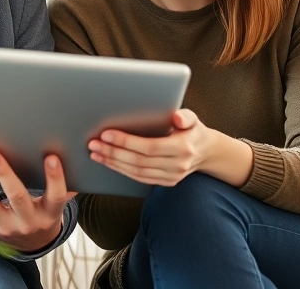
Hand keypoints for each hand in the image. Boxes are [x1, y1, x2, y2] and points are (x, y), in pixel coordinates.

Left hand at [0, 152, 75, 253]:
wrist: (31, 244)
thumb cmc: (44, 213)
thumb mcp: (55, 204)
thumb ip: (63, 186)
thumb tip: (74, 156)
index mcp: (50, 213)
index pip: (56, 196)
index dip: (55, 178)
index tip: (52, 157)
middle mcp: (29, 222)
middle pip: (17, 197)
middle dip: (4, 174)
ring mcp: (8, 228)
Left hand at [88, 109, 211, 186]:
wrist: (205, 151)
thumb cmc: (192, 130)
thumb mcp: (192, 119)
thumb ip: (185, 116)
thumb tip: (176, 118)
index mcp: (183, 147)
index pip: (149, 147)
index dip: (126, 142)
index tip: (106, 134)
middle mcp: (178, 165)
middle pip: (139, 161)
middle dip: (113, 152)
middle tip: (93, 144)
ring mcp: (172, 177)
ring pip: (137, 172)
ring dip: (114, 163)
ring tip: (96, 153)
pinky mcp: (166, 182)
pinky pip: (140, 178)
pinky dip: (122, 170)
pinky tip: (109, 162)